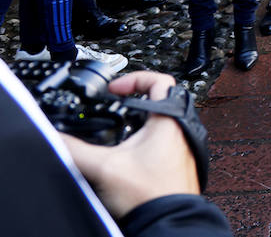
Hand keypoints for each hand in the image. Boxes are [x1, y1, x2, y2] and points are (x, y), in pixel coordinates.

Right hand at [60, 71, 200, 218]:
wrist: (167, 222)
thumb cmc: (150, 195)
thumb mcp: (103, 166)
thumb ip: (76, 149)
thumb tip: (58, 137)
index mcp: (170, 120)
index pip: (160, 80)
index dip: (135, 78)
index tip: (114, 89)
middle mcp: (182, 131)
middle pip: (159, 101)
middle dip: (134, 101)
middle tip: (115, 104)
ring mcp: (183, 148)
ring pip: (160, 124)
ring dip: (138, 123)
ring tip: (118, 129)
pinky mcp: (177, 165)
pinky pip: (161, 144)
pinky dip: (143, 142)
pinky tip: (126, 156)